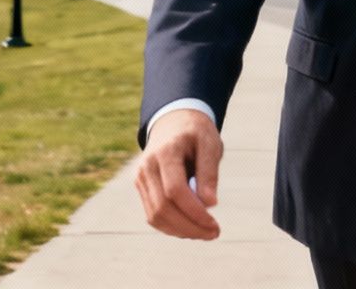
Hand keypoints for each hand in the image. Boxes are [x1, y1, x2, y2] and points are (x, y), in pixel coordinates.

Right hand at [136, 109, 222, 239]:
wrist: (174, 121)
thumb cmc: (196, 133)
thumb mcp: (210, 144)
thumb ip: (209, 172)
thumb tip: (209, 204)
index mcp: (165, 152)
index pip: (174, 190)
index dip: (194, 212)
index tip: (214, 224)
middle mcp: (147, 166)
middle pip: (163, 207)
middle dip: (189, 226)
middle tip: (214, 234)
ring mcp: (141, 178)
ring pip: (155, 216)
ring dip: (180, 231)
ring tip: (205, 233)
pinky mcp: (142, 187)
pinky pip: (153, 214)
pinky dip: (171, 226)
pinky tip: (191, 228)